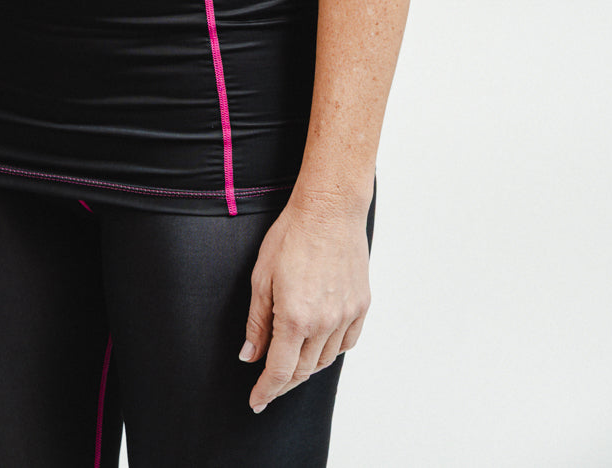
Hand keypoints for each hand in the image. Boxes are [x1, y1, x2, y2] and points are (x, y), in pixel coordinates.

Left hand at [238, 199, 370, 412]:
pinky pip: (346, 343)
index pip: (279, 371)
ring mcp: (346, 315)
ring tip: (291, 361)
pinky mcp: (361, 305)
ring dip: (306, 366)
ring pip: (325, 360)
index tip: (256, 402)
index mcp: (295, 318)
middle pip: (303, 370)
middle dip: (282, 382)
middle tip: (268, 384)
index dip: (266, 391)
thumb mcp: (261, 277)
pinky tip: (319, 344)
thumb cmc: (291, 235)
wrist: (329, 209)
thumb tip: (249, 357)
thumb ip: (257, 322)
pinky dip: (331, 350)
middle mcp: (324, 322)